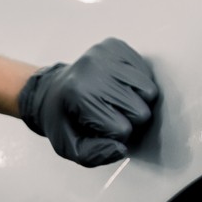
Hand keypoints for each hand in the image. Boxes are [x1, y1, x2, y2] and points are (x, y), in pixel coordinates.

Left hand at [18, 37, 160, 166]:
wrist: (52, 90)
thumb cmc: (64, 119)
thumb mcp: (69, 147)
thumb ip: (94, 156)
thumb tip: (121, 149)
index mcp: (80, 96)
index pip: (123, 129)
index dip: (114, 136)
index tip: (100, 128)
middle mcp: (93, 70)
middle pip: (141, 111)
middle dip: (129, 120)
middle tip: (110, 115)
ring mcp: (105, 54)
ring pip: (150, 91)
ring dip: (137, 101)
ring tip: (115, 101)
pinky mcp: (116, 45)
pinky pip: (147, 73)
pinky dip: (137, 84)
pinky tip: (118, 86)